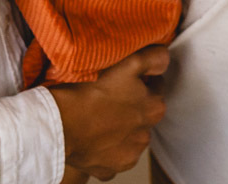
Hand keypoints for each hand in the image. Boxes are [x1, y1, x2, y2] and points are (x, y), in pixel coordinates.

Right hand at [50, 46, 168, 180]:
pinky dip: (104, 146)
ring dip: (119, 127)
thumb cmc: (93, 91)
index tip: (126, 74)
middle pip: (142, 113)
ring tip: (98, 112)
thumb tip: (165, 57)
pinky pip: (110, 155)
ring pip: (128, 136)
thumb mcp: (128, 62)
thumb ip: (153, 58)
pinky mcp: (108, 169)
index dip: (142, 77)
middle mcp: (145, 135)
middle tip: (109, 92)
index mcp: (154, 108)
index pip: (156, 86)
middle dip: (131, 104)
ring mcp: (127, 156)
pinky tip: (92, 133)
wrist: (62, 124)